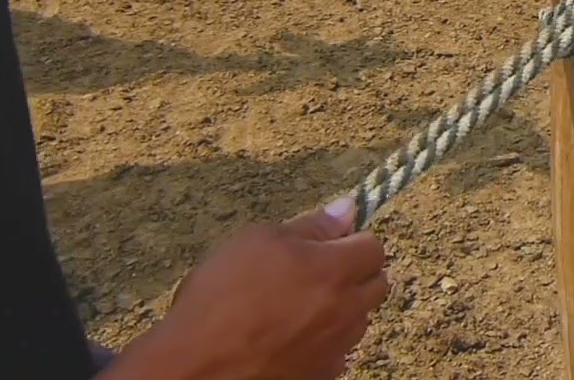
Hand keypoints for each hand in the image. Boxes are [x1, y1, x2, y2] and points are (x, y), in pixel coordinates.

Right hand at [105, 196, 388, 379]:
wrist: (196, 367)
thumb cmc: (221, 297)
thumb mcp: (257, 242)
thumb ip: (311, 226)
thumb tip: (346, 209)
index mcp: (335, 271)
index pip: (374, 247)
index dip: (353, 241)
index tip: (329, 244)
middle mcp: (347, 311)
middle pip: (378, 284)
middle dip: (356, 273)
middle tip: (317, 273)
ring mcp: (338, 347)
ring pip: (359, 318)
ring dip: (343, 307)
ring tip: (298, 306)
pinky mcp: (325, 374)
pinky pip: (339, 349)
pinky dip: (325, 339)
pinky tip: (291, 336)